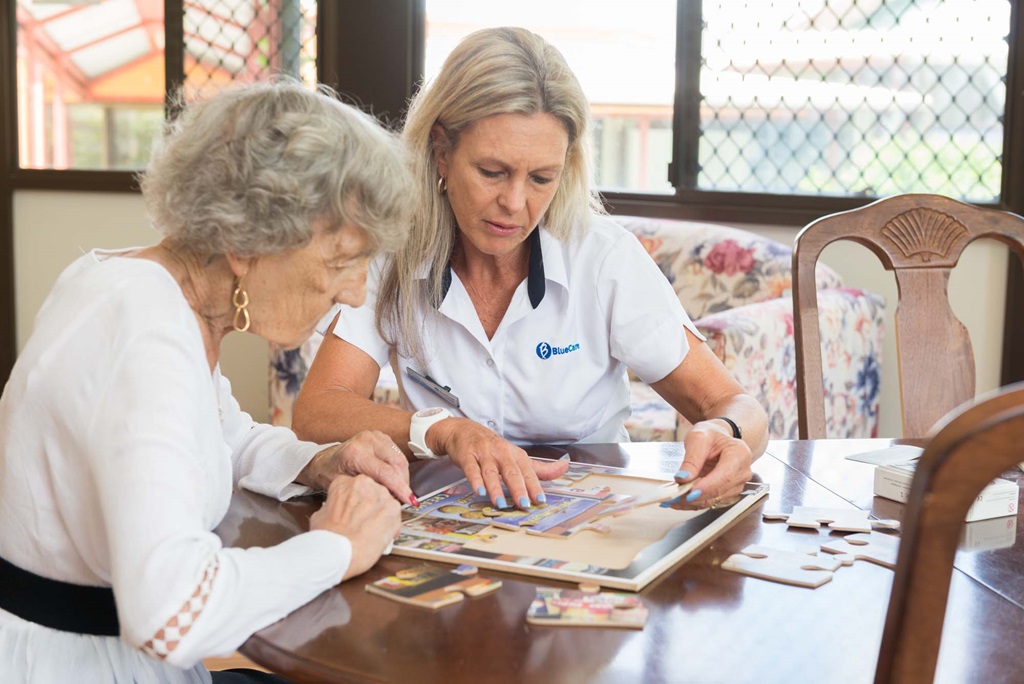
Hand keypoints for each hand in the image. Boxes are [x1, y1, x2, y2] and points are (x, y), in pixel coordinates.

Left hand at [299, 430, 413, 505]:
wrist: (324, 461)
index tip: (409, 501)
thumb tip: (389, 499)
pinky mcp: (381, 437)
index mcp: (356, 453)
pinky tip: (396, 480)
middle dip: (403, 483)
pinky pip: (397, 454)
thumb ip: (367, 490)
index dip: (400, 488)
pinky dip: (400, 468)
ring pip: (400, 458)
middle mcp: (367, 440)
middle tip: (404, 499)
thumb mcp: (345, 486)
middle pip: (397, 463)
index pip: (386, 472)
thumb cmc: (330, 475)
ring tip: (400, 491)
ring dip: (403, 476)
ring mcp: (375, 436)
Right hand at [310, 474, 401, 580]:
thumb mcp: (321, 515)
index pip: (353, 487)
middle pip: (372, 491)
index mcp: (343, 482)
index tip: (355, 510)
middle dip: (370, 506)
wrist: (338, 552)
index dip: (355, 501)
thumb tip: (337, 511)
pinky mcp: (394, 509)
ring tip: (371, 531)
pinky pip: (395, 515)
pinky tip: (380, 535)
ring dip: (381, 515)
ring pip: (385, 502)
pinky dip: (391, 525)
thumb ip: (334, 507)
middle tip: (364, 522)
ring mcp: (381, 494)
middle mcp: (364, 483)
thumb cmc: (327, 537)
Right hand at [428, 417, 568, 508]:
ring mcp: (484, 454)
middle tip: (523, 504)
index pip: (528, 472)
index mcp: (515, 455)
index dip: (534, 486)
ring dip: (496, 488)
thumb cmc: (493, 447)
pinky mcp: (467, 455)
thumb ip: (539, 467)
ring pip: (491, 472)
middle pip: (511, 472)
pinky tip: (479, 492)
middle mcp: (501, 453)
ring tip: (500, 503)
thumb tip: (564, 467)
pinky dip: (475, 481)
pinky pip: (471, 469)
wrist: (464, 430)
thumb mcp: (516, 456)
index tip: (540, 500)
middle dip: (518, 488)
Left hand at [664, 421, 752, 509]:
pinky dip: (693, 503)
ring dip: (692, 502)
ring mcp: (736, 485)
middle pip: (719, 490)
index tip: (690, 493)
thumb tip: (683, 478)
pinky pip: (709, 502)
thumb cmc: (711, 435)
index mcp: (739, 454)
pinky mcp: (727, 493)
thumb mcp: (698, 437)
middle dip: (695, 496)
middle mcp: (742, 472)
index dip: (708, 486)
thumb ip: (692, 458)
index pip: (725, 475)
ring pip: (713, 499)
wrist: (719, 439)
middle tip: (674, 497)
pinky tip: (679, 501)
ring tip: (672, 499)